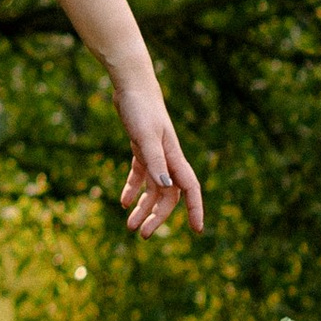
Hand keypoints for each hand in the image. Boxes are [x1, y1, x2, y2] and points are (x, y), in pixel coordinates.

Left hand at [114, 84, 202, 235]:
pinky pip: (139, 175)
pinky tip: (123, 202)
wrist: (131, 85)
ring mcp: (154, 154)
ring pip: (153, 189)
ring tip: (130, 225)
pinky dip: (132, 189)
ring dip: (143, 207)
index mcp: (174, 157)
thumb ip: (154, 162)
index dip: (195, 209)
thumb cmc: (140, 109)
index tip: (198, 230)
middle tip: (142, 235)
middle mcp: (167, 159)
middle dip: (157, 216)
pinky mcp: (140, 148)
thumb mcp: (145, 137)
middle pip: (168, 195)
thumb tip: (166, 188)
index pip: (190, 189)